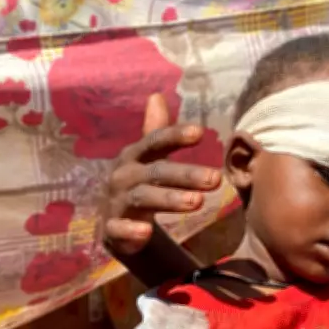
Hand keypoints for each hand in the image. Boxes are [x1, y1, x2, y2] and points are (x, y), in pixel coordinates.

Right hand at [103, 93, 221, 255]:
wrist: (114, 224)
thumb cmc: (139, 185)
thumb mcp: (147, 159)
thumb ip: (156, 131)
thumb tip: (157, 95)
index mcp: (134, 156)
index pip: (154, 142)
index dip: (174, 136)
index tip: (200, 133)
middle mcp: (124, 176)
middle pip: (157, 172)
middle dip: (186, 175)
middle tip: (216, 179)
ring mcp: (116, 202)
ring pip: (143, 198)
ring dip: (169, 199)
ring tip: (198, 202)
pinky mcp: (111, 229)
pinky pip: (118, 229)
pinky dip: (130, 230)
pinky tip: (147, 232)